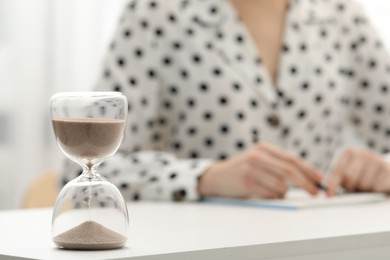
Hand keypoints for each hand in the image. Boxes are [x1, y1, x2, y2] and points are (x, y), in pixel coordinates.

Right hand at [198, 143, 322, 198]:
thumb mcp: (258, 159)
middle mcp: (257, 156)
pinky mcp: (247, 183)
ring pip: (280, 185)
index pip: (291, 158)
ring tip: (277, 193)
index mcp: (263, 148)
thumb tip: (306, 176)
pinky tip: (266, 194)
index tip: (320, 178)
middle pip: (289, 171)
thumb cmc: (242, 169)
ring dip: (284, 193)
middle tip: (315, 191)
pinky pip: (269, 194)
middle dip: (306, 183)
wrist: (217, 177)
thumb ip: (277, 163)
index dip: (308, 169)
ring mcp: (251, 169)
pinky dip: (273, 197)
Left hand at [327, 148, 389, 194]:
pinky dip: (375, 191)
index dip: (333, 185)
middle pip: (349, 177)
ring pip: (363, 184)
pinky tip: (376, 185)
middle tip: (352, 188)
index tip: (330, 195)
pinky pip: (377, 188)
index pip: (338, 171)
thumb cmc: (362, 173)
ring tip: (365, 185)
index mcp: (349, 152)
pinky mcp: (388, 170)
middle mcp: (363, 153)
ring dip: (363, 190)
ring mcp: (377, 160)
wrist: (384, 170)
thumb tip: (329, 193)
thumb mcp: (347, 172)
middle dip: (349, 187)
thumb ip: (337, 179)